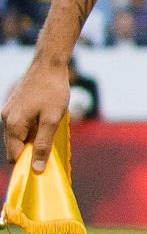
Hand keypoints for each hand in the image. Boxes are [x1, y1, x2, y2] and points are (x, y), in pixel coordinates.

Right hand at [2, 52, 69, 169]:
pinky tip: (44, 124)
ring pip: (17, 136)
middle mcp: (6, 119)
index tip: (44, 165)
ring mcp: (8, 112)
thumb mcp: (52, 120)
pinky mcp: (14, 107)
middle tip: (49, 150)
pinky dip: (30, 130)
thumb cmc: (53, 92)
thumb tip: (36, 168)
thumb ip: (42, 144)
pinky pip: (19, 126)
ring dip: (31, 140)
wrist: (49, 66)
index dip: (28, 163)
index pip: (15, 155)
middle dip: (29, 152)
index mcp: (13, 125)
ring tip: (48, 133)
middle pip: (14, 147)